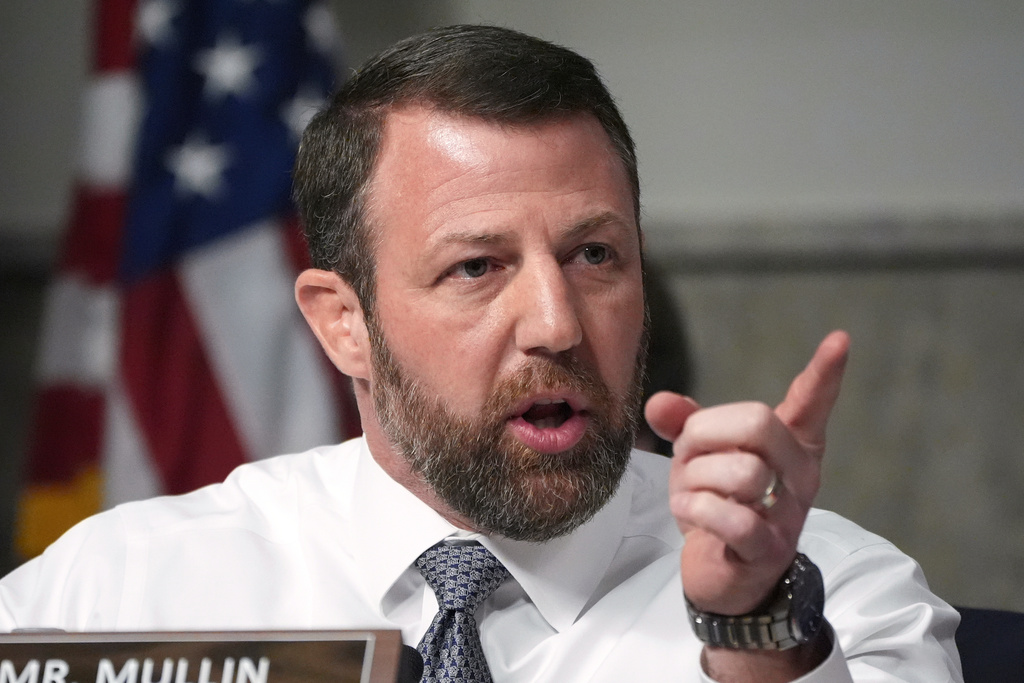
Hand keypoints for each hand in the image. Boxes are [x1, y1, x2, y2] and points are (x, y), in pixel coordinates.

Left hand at [644, 331, 849, 615]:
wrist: (725, 577)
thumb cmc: (718, 506)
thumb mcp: (698, 458)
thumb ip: (684, 425)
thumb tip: (659, 403)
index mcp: (788, 446)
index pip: (811, 404)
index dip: (824, 373)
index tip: (840, 338)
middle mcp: (798, 475)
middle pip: (760, 424)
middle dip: (706, 432)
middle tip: (688, 455)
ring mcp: (788, 514)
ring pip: (742, 471)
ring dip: (695, 479)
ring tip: (690, 493)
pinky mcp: (768, 549)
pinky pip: (734, 519)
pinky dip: (698, 510)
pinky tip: (690, 514)